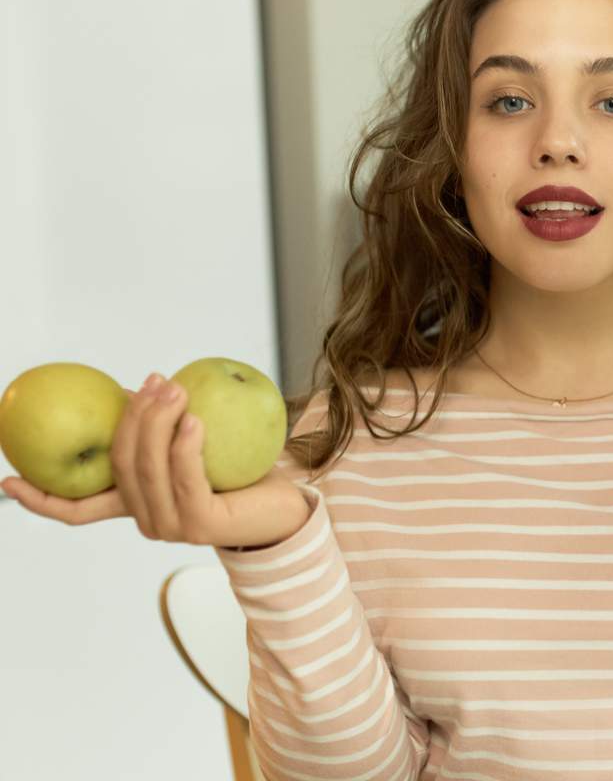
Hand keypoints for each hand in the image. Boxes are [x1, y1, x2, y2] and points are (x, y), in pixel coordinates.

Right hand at [1, 373, 310, 549]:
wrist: (289, 502)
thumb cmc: (242, 468)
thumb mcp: (194, 440)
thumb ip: (163, 426)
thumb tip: (144, 385)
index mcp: (135, 504)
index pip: (77, 511)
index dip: (39, 499)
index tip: (5, 480)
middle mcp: (147, 520)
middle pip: (119, 466)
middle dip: (132, 418)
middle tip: (155, 380)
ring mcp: (173, 527)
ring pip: (148, 470)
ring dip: (158, 424)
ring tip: (177, 390)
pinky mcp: (203, 525)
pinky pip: (186, 480)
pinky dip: (185, 448)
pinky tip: (194, 421)